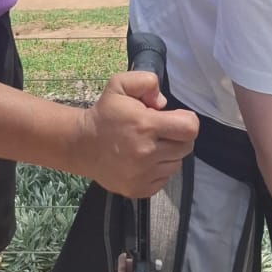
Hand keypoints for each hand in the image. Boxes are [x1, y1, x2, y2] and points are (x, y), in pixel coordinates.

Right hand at [78, 71, 197, 196]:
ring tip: (150, 145)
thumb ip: (146, 82)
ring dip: (169, 154)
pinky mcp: (139, 190)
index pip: (189, 128)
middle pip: (186, 147)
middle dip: (178, 137)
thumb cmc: (105, 114)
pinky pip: (164, 179)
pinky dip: (159, 169)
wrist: (82, 145)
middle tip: (161, 132)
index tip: (174, 118)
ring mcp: (142, 175)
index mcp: (145, 126)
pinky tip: (144, 160)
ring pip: (176, 164)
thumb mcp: (120, 84)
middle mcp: (146, 153)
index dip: (187, 121)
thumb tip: (163, 103)